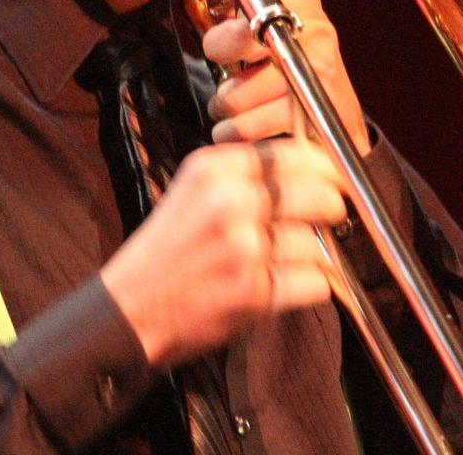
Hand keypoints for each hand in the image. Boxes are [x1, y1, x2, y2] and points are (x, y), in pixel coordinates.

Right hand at [100, 139, 346, 367]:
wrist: (128, 310)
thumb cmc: (166, 253)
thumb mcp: (193, 192)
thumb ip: (243, 174)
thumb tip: (309, 167)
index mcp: (212, 170)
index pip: (292, 153)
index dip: (324, 168)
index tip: (333, 180)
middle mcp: (228, 202)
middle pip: (316, 194)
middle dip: (331, 209)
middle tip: (330, 218)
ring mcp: (242, 248)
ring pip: (318, 242)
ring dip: (318, 254)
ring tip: (295, 259)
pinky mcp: (253, 291)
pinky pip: (315, 282)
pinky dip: (313, 286)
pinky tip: (292, 284)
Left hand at [180, 0, 368, 154]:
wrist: (339, 122)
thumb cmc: (293, 64)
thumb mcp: (263, 21)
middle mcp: (312, 20)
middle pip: (241, 32)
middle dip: (221, 48)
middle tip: (228, 55)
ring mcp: (318, 62)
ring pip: (236, 89)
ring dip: (228, 101)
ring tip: (241, 98)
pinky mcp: (314, 106)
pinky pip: (244, 122)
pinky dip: (235, 129)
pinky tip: (248, 122)